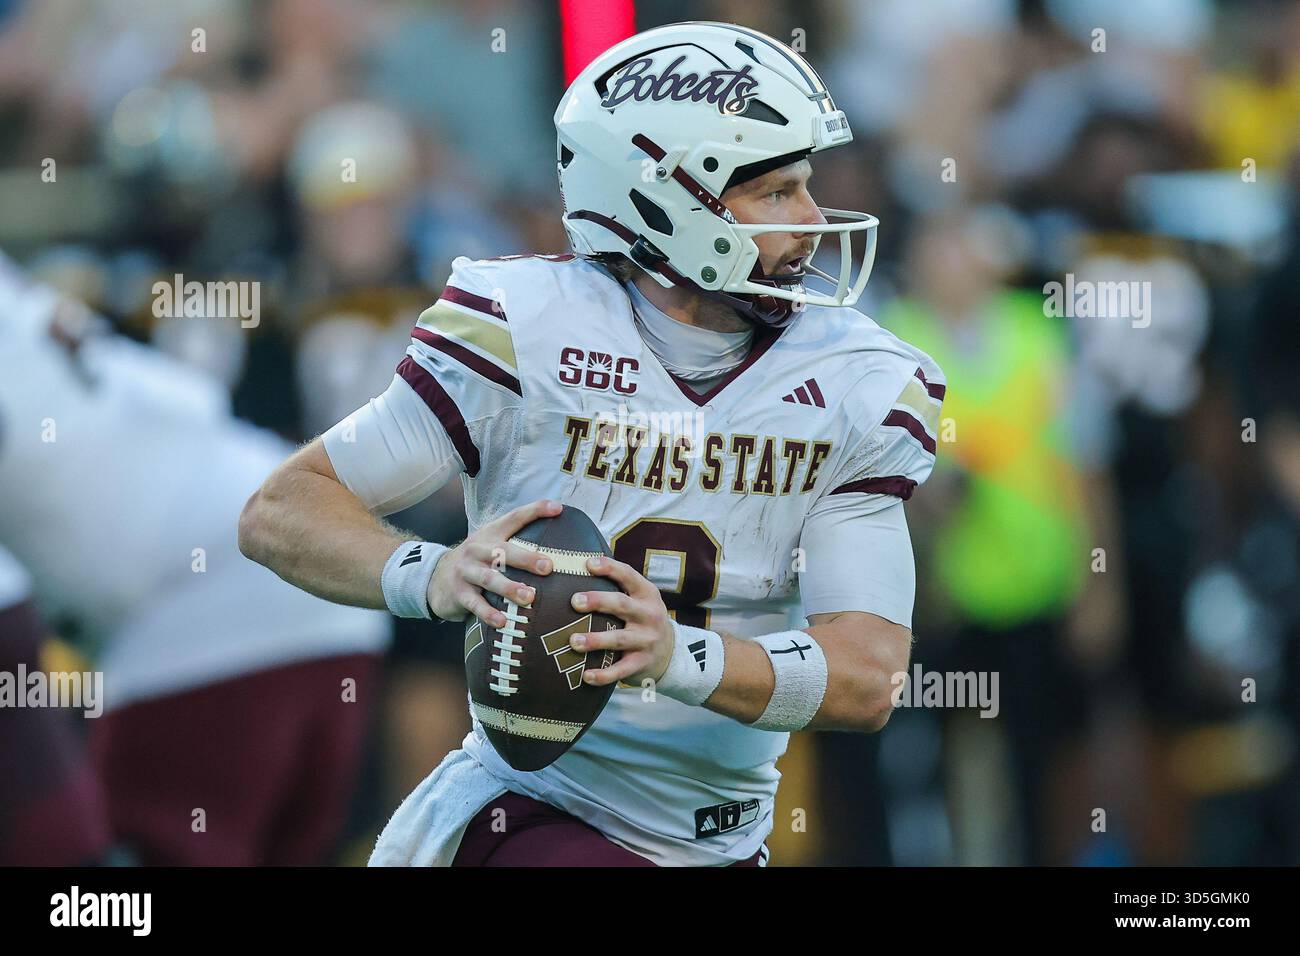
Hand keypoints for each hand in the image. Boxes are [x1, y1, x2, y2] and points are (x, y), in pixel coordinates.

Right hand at [426, 499, 560, 625]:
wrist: (434, 578)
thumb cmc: (476, 562)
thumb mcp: (491, 545)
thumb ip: (517, 543)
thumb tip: (557, 548)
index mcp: (490, 534)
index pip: (514, 517)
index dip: (535, 510)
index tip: (558, 508)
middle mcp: (478, 550)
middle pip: (503, 552)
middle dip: (526, 559)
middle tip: (548, 567)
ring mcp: (467, 571)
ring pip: (489, 578)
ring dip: (509, 588)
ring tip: (529, 597)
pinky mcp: (459, 593)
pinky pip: (475, 604)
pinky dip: (489, 613)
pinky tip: (502, 622)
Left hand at [567, 556, 673, 686]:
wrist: (670, 653)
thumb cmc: (642, 619)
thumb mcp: (639, 600)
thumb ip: (617, 587)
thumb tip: (580, 567)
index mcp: (646, 594)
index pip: (629, 575)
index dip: (610, 568)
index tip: (588, 564)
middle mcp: (649, 615)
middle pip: (622, 605)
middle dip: (598, 601)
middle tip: (574, 601)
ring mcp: (647, 640)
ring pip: (620, 639)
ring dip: (596, 640)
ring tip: (574, 641)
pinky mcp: (642, 663)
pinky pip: (621, 670)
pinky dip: (604, 674)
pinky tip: (586, 676)